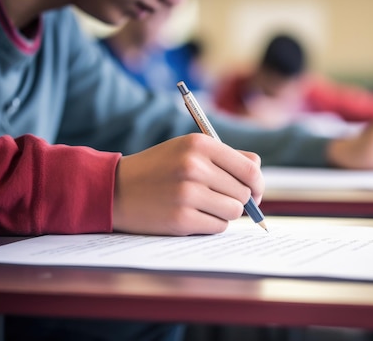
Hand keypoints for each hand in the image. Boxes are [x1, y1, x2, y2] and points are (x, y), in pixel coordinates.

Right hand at [112, 134, 263, 235]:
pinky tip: (193, 216)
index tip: (255, 192)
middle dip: (239, 200)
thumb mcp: (188, 150)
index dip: (258, 185)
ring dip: (224, 213)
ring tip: (204, 206)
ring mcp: (187, 193)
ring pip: (234, 211)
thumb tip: (257, 171)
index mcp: (200, 144)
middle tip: (221, 200)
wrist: (115, 189)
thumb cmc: (159, 169)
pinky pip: (218, 227)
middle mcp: (194, 166)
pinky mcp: (181, 219)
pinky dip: (211, 225)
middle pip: (244, 193)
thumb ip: (226, 157)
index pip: (250, 169)